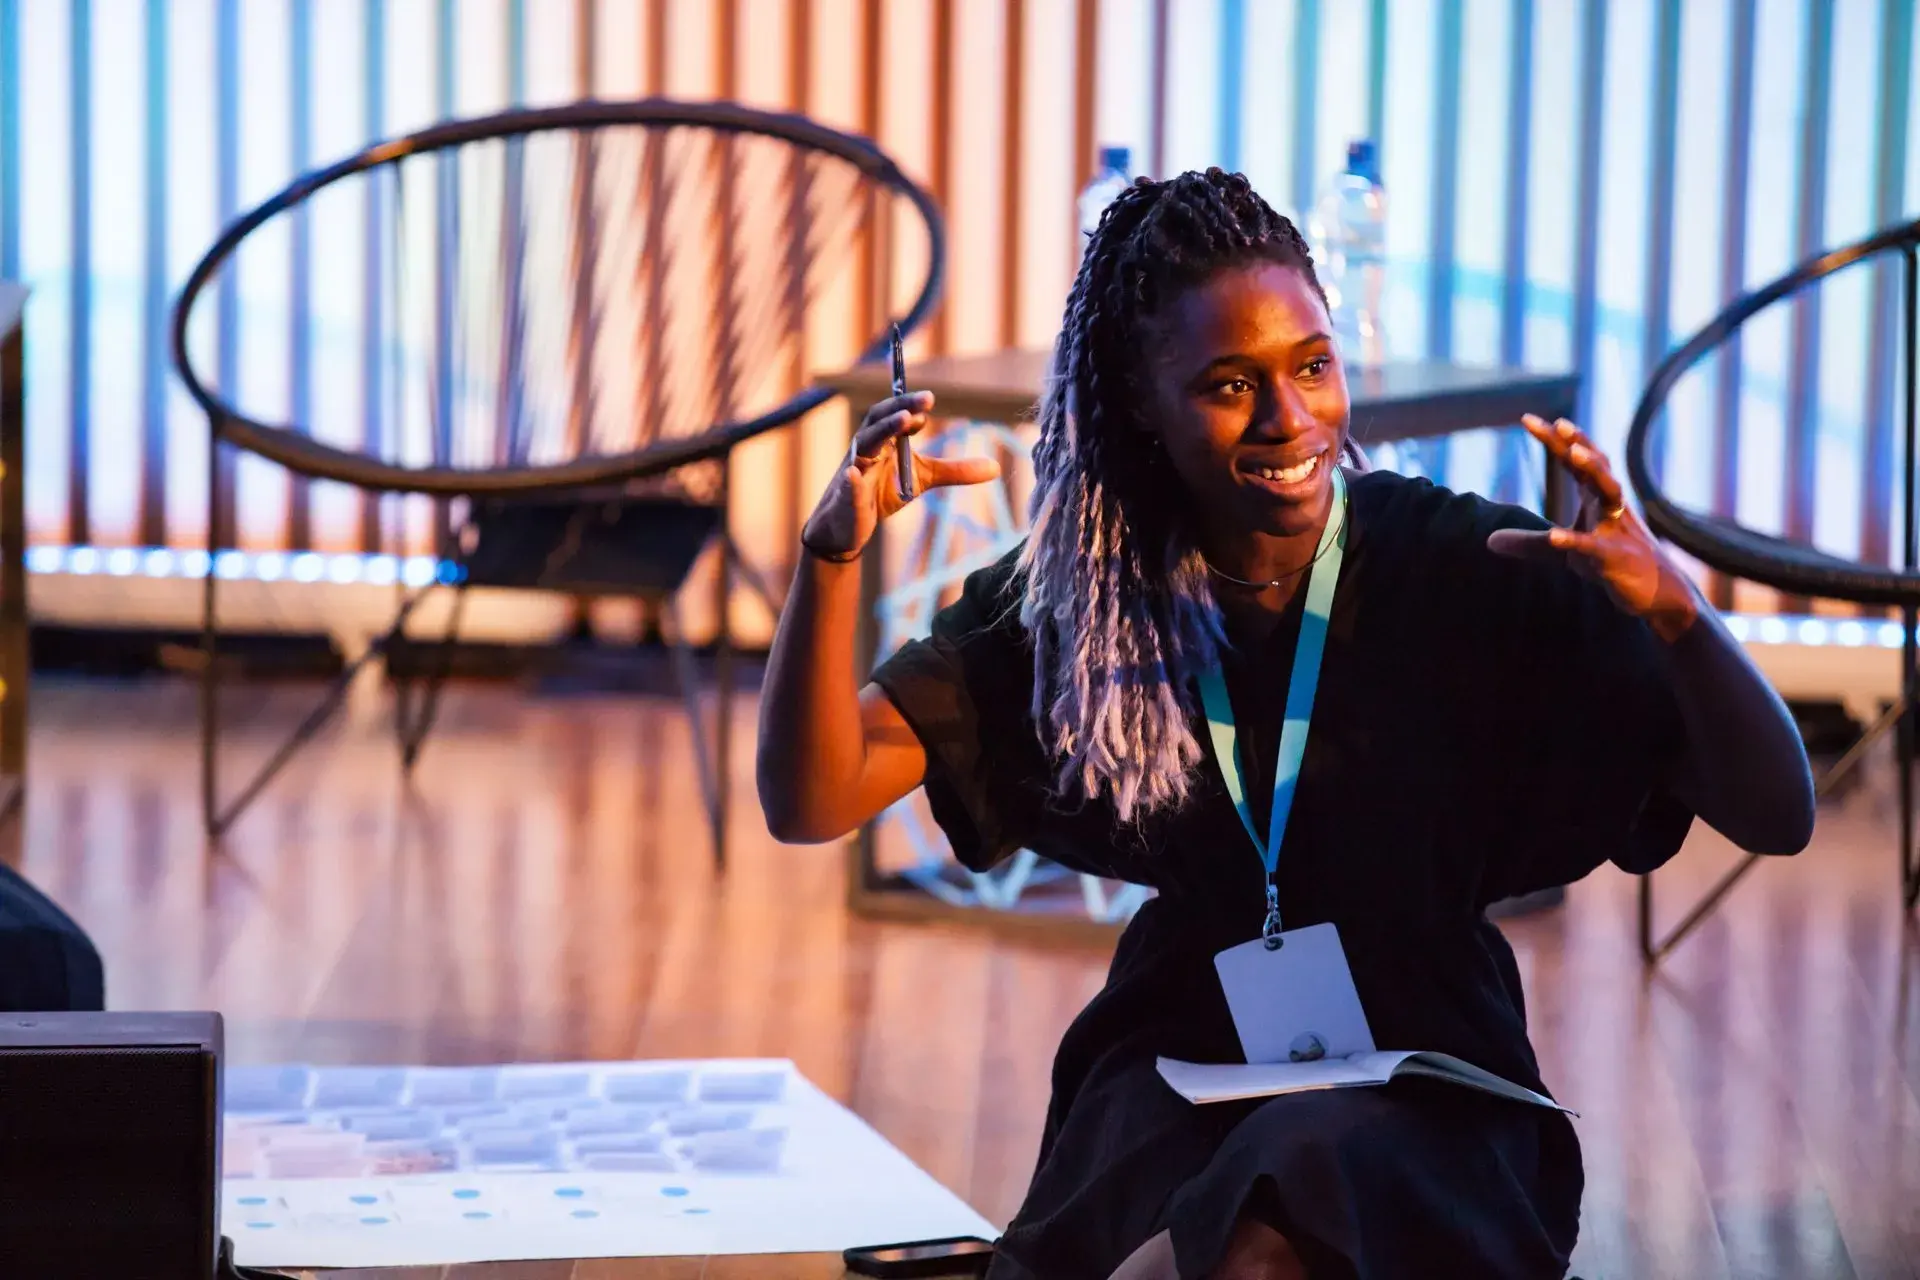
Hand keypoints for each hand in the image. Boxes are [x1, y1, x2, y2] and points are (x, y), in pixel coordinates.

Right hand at [800, 391, 1001, 560]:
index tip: (931, 402)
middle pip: (879, 420)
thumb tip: (996, 468)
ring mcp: (853, 471)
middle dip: (901, 408)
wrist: (847, 527)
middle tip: (925, 401)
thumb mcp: (922, 479)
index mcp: (883, 440)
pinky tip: (853, 474)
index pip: (895, 415)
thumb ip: (954, 471)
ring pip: (864, 445)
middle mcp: (866, 449)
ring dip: (883, 431)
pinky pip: (848, 486)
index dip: (911, 406)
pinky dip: (851, 480)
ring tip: (904, 421)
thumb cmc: (880, 493)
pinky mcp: (846, 497)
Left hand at [1486, 414, 1699, 640]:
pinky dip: (1574, 540)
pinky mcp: (1615, 558)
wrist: (1656, 593)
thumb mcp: (1564, 551)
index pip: (1573, 461)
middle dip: (1578, 443)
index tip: (1527, 418)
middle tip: (1559, 423)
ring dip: (1594, 470)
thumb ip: (1529, 543)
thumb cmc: (1609, 563)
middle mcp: (1610, 505)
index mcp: (1596, 497)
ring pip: (1610, 491)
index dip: (1554, 440)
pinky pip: (1594, 546)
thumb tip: (1488, 541)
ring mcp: (1616, 528)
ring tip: (1576, 453)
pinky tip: (1554, 535)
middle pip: (1596, 465)